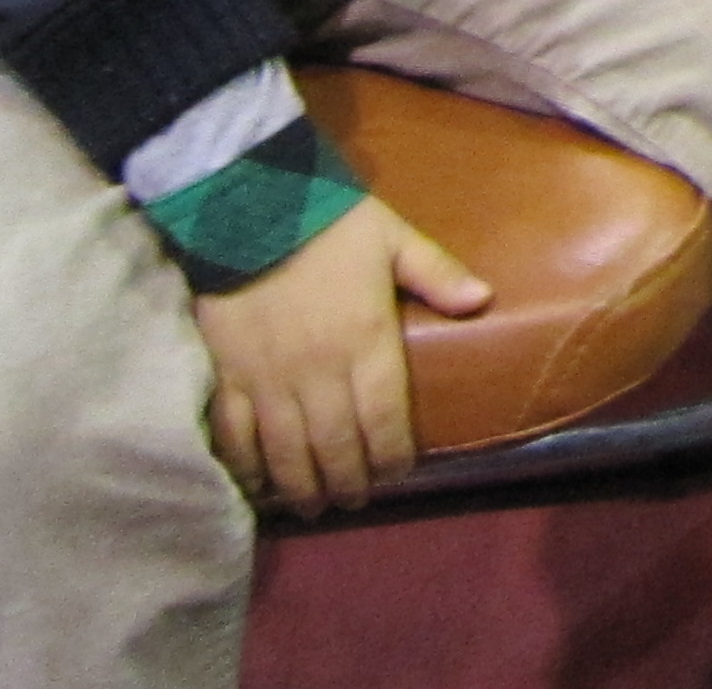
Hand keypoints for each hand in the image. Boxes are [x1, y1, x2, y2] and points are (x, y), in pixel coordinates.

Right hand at [191, 194, 487, 517]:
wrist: (247, 204)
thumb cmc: (328, 222)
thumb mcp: (393, 238)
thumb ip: (437, 273)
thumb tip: (484, 300)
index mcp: (366, 341)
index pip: (384, 419)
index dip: (392, 457)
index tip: (398, 474)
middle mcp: (318, 372)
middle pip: (336, 447)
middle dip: (349, 483)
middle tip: (355, 502)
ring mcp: (268, 379)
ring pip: (286, 452)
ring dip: (302, 487)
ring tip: (315, 506)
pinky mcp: (227, 376)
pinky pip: (235, 436)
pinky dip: (246, 467)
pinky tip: (258, 487)